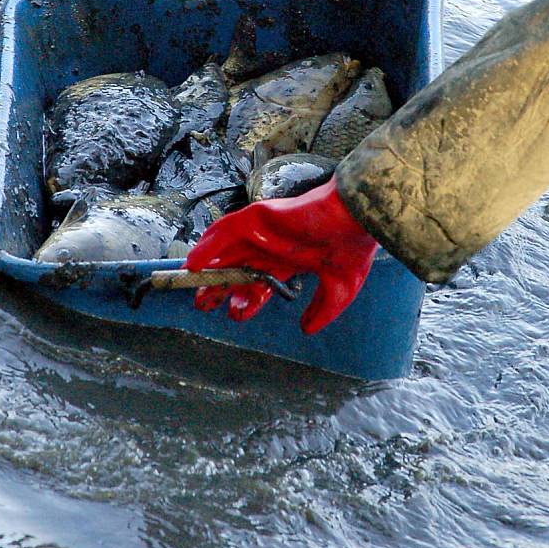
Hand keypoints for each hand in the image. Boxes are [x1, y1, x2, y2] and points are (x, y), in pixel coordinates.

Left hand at [183, 176, 378, 333]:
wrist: (358, 219)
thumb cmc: (353, 246)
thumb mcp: (339, 289)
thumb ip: (321, 309)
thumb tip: (307, 329)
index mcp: (290, 261)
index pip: (261, 282)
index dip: (247, 300)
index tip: (234, 315)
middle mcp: (273, 247)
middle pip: (238, 269)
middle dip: (220, 287)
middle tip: (203, 304)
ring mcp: (264, 232)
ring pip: (228, 251)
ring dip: (209, 267)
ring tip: (191, 284)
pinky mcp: (258, 218)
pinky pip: (225, 232)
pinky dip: (209, 246)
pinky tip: (195, 262)